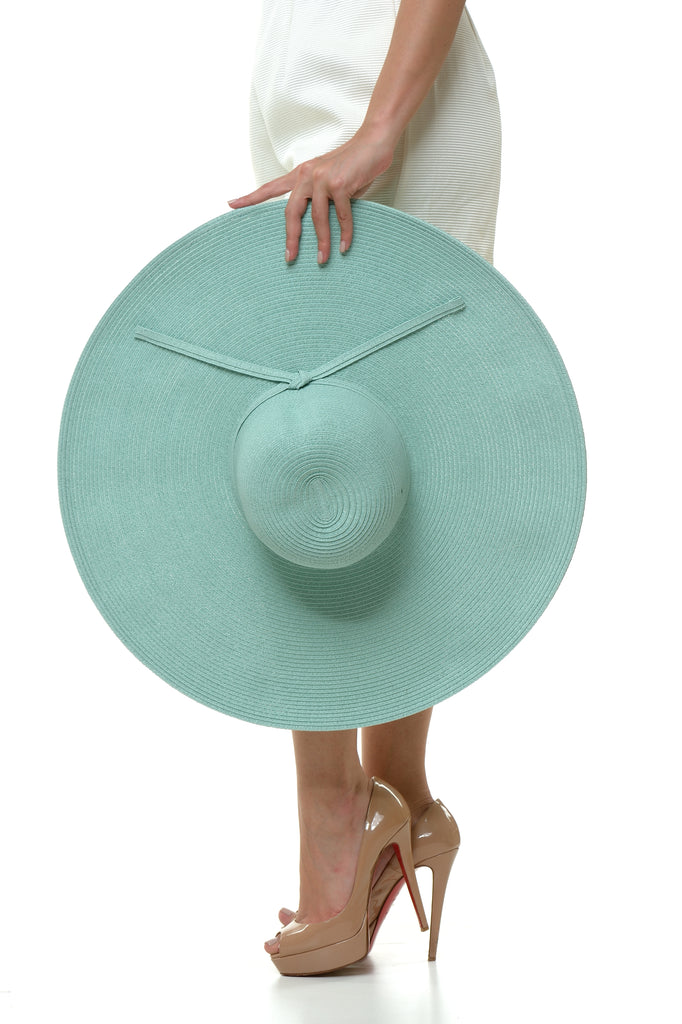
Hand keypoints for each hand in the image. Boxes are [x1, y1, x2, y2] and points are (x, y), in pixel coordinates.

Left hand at [227, 124, 395, 263]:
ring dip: (321, 242)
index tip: (231, 205)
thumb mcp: (329, 178)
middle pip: (291, 212)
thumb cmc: (353, 163)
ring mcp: (323, 179)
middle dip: (291, 237)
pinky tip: (344, 247)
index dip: (251, 198)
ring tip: (322, 260)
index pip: (271, 188)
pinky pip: (342, 216)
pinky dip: (344, 234)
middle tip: (289, 257)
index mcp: (301, 174)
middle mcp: (307, 175)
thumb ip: (320, 196)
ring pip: (317, 219)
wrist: (373, 142)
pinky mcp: (340, 184)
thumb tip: (319, 222)